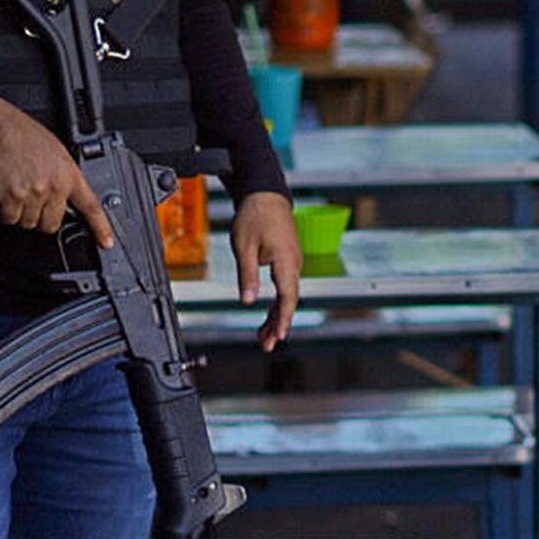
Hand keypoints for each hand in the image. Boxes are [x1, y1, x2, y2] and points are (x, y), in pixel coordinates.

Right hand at [0, 98, 113, 249]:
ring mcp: (33, 193)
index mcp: (69, 174)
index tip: (106, 242)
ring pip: (29, 223)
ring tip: (16, 189)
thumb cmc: (23, 135)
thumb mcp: (56, 152)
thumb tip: (65, 195)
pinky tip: (4, 194)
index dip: (100, 227)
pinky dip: (4, 212)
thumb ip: (63, 175)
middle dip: (41, 216)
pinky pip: (10, 219)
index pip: (90, 206)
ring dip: (21, 213)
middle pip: (52, 224)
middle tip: (31, 198)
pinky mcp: (11, 198)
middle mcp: (53, 186)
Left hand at [230, 190, 303, 351]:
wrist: (265, 194)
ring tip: (265, 337)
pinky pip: (285, 286)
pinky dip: (278, 303)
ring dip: (277, 316)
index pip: (287, 296)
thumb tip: (247, 301)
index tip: (279, 336)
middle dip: (279, 324)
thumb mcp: (244, 247)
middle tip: (268, 345)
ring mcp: (292, 262)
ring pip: (287, 295)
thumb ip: (247, 276)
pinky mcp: (287, 260)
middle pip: (289, 301)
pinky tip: (268, 315)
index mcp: (285, 261)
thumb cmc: (254, 216)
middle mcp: (294, 263)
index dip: (283, 319)